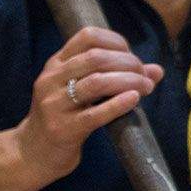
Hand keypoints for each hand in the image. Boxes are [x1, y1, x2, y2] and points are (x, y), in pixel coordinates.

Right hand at [15, 26, 160, 185]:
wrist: (33, 153)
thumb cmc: (65, 117)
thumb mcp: (84, 92)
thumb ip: (117, 77)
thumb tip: (157, 70)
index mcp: (56, 64)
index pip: (88, 36)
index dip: (117, 42)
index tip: (133, 57)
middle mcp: (51, 79)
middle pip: (96, 58)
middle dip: (128, 63)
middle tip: (145, 77)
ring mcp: (54, 104)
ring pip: (96, 83)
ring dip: (128, 82)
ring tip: (146, 88)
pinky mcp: (62, 129)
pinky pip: (94, 114)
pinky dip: (118, 104)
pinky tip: (134, 100)